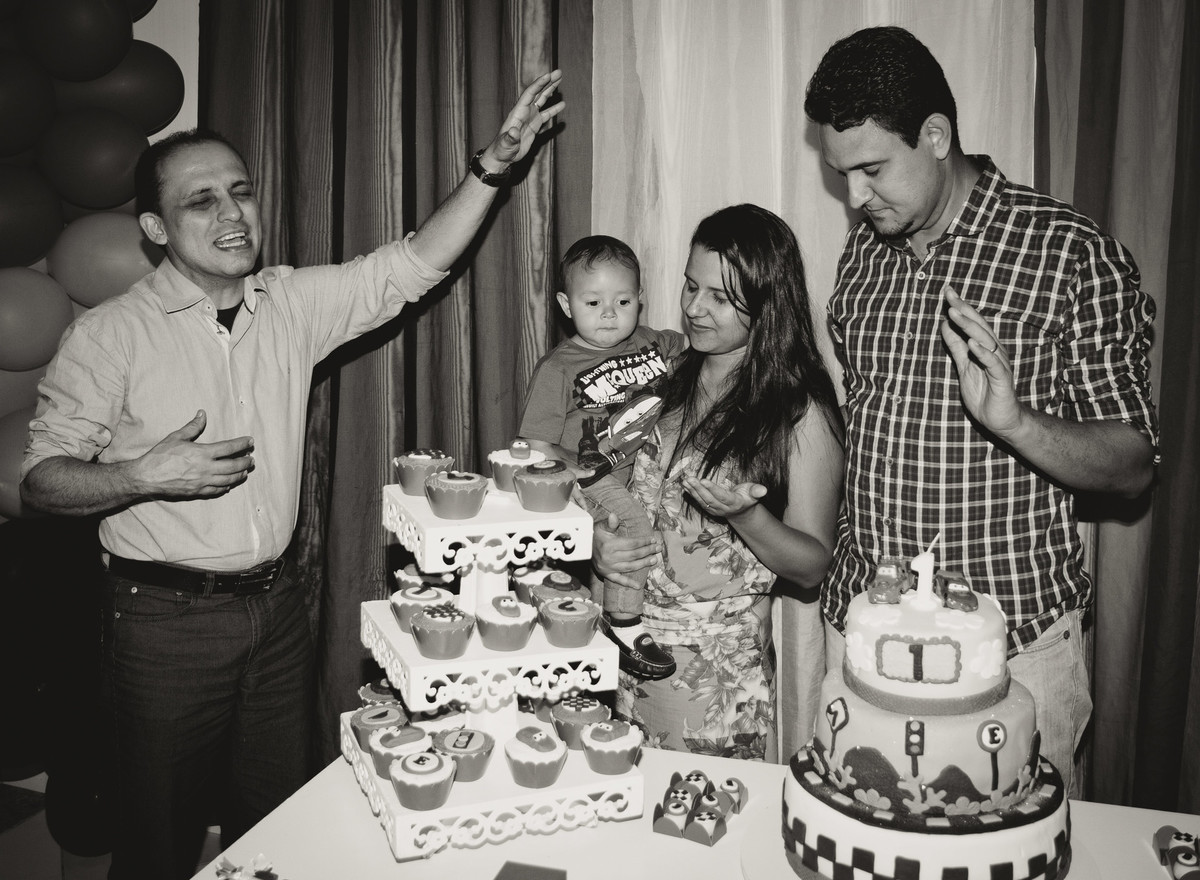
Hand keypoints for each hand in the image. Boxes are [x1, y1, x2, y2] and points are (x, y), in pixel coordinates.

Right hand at [132, 410, 254, 498]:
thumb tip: (202, 414)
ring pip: (228, 480)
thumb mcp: (176, 437)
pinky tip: (228, 485)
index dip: (242, 444)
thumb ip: (193, 427)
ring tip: (245, 471)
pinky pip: (216, 490)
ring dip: (239, 475)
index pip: (229, 448)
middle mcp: (206, 469)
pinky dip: (225, 487)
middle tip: (252, 459)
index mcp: (202, 453)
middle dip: (246, 462)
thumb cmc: (160, 456)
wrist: (146, 477)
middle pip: (233, 466)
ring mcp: (203, 482)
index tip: (250, 441)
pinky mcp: (197, 491)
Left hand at [479, 70, 564, 171]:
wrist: (502, 156)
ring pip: (541, 100)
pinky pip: (545, 115)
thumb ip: (510, 138)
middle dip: (548, 82)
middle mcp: (524, 112)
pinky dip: (553, 109)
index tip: (548, 76)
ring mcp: (530, 118)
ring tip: (560, 80)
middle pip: (537, 93)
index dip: (539, 84)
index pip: (529, 94)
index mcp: (518, 113)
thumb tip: (513, 132)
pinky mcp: (534, 126)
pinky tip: (561, 104)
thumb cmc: (502, 150)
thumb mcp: (506, 144)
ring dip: (550, 90)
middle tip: (559, 72)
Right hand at [592, 512, 660, 589]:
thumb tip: (614, 516)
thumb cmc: (595, 535)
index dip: (643, 542)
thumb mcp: (601, 527)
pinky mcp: (606, 574)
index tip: (652, 540)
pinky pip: (618, 580)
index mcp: (609, 545)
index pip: (631, 544)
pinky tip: (638, 586)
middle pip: (633, 555)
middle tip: (658, 548)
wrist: (584, 547)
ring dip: (643, 564)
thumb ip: (610, 523)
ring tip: (654, 559)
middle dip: (647, 551)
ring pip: (630, 566)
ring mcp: (608, 567)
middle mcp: (609, 558)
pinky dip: (628, 583)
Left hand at [682, 475, 766, 521]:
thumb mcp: (754, 494)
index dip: (713, 489)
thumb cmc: (747, 498)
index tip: (704, 480)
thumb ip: (757, 491)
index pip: (722, 496)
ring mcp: (714, 509)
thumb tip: (764, 490)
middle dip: (698, 489)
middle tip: (690, 479)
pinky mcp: (708, 508)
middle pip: (709, 499)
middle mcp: (723, 508)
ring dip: (692, 491)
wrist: (741, 513)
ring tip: (685, 481)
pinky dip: (691, 493)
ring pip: (702, 501)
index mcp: (734, 503)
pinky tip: (684, 485)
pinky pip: (698, 501)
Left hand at [939, 284, 1026, 438]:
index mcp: (985, 347)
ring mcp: (999, 364)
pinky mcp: (1002, 380)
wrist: (1001, 419)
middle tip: (949, 295)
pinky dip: (982, 354)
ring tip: (954, 313)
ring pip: (985, 341)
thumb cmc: (984, 392)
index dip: (960, 306)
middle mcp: (994, 351)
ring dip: (969, 327)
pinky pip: (993, 364)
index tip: (947, 290)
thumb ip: (956, 346)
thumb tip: (945, 324)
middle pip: (979, 326)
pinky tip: (972, 344)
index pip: (972, 322)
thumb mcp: (964, 366)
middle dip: (963, 309)